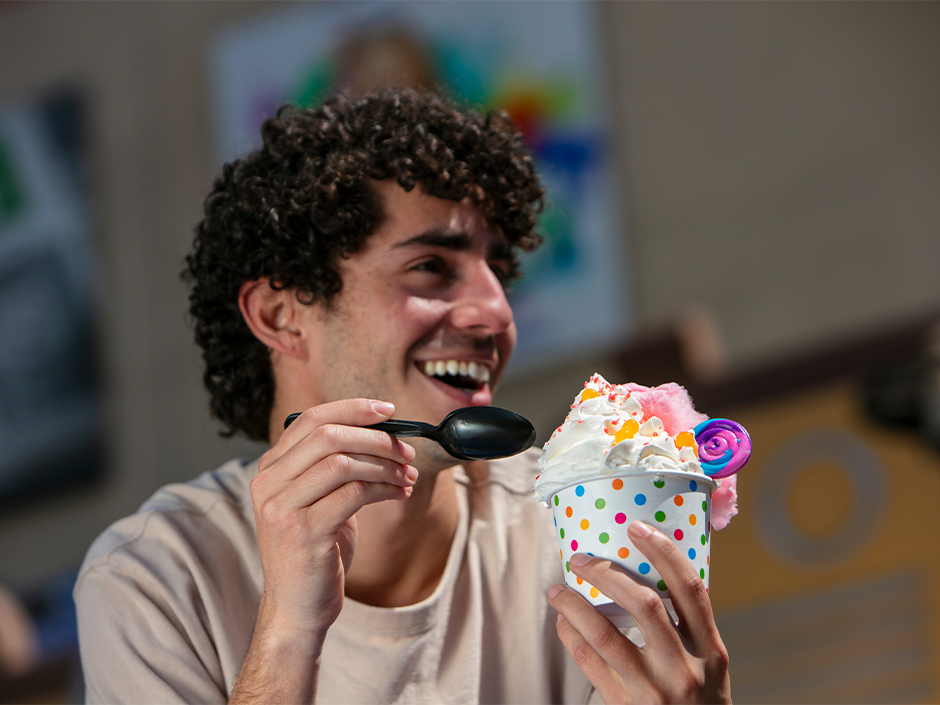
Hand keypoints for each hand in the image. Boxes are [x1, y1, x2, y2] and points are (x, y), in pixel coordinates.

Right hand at [250, 399, 416, 643]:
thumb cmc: (314, 553)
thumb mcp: (316, 501)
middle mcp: (268, 484)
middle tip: (405, 452)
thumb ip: (333, 466)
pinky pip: (355, 493)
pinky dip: (384, 488)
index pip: (310, 419)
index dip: (352, 409)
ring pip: (344, 462)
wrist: (296, 609)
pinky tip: (398, 494)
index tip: (387, 411)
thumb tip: (381, 432)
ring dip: (385, 466)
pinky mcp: (304, 532)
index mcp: (269, 470)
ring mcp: (282, 508)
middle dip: (376, 438)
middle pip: (328, 435)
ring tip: (407, 477)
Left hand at [547, 521, 730, 703]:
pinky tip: (564, 623)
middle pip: (643, 604)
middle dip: (607, 573)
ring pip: (605, 634)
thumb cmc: (700, 704)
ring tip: (558, 589)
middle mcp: (685, 668)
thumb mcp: (709, 666)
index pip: (690, 589)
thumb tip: (647, 574)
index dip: (663, 552)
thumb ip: (687, 628)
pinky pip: (590, 663)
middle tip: (583, 559)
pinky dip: (572, 637)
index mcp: (711, 651)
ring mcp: (653, 689)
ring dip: (575, 605)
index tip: (636, 527)